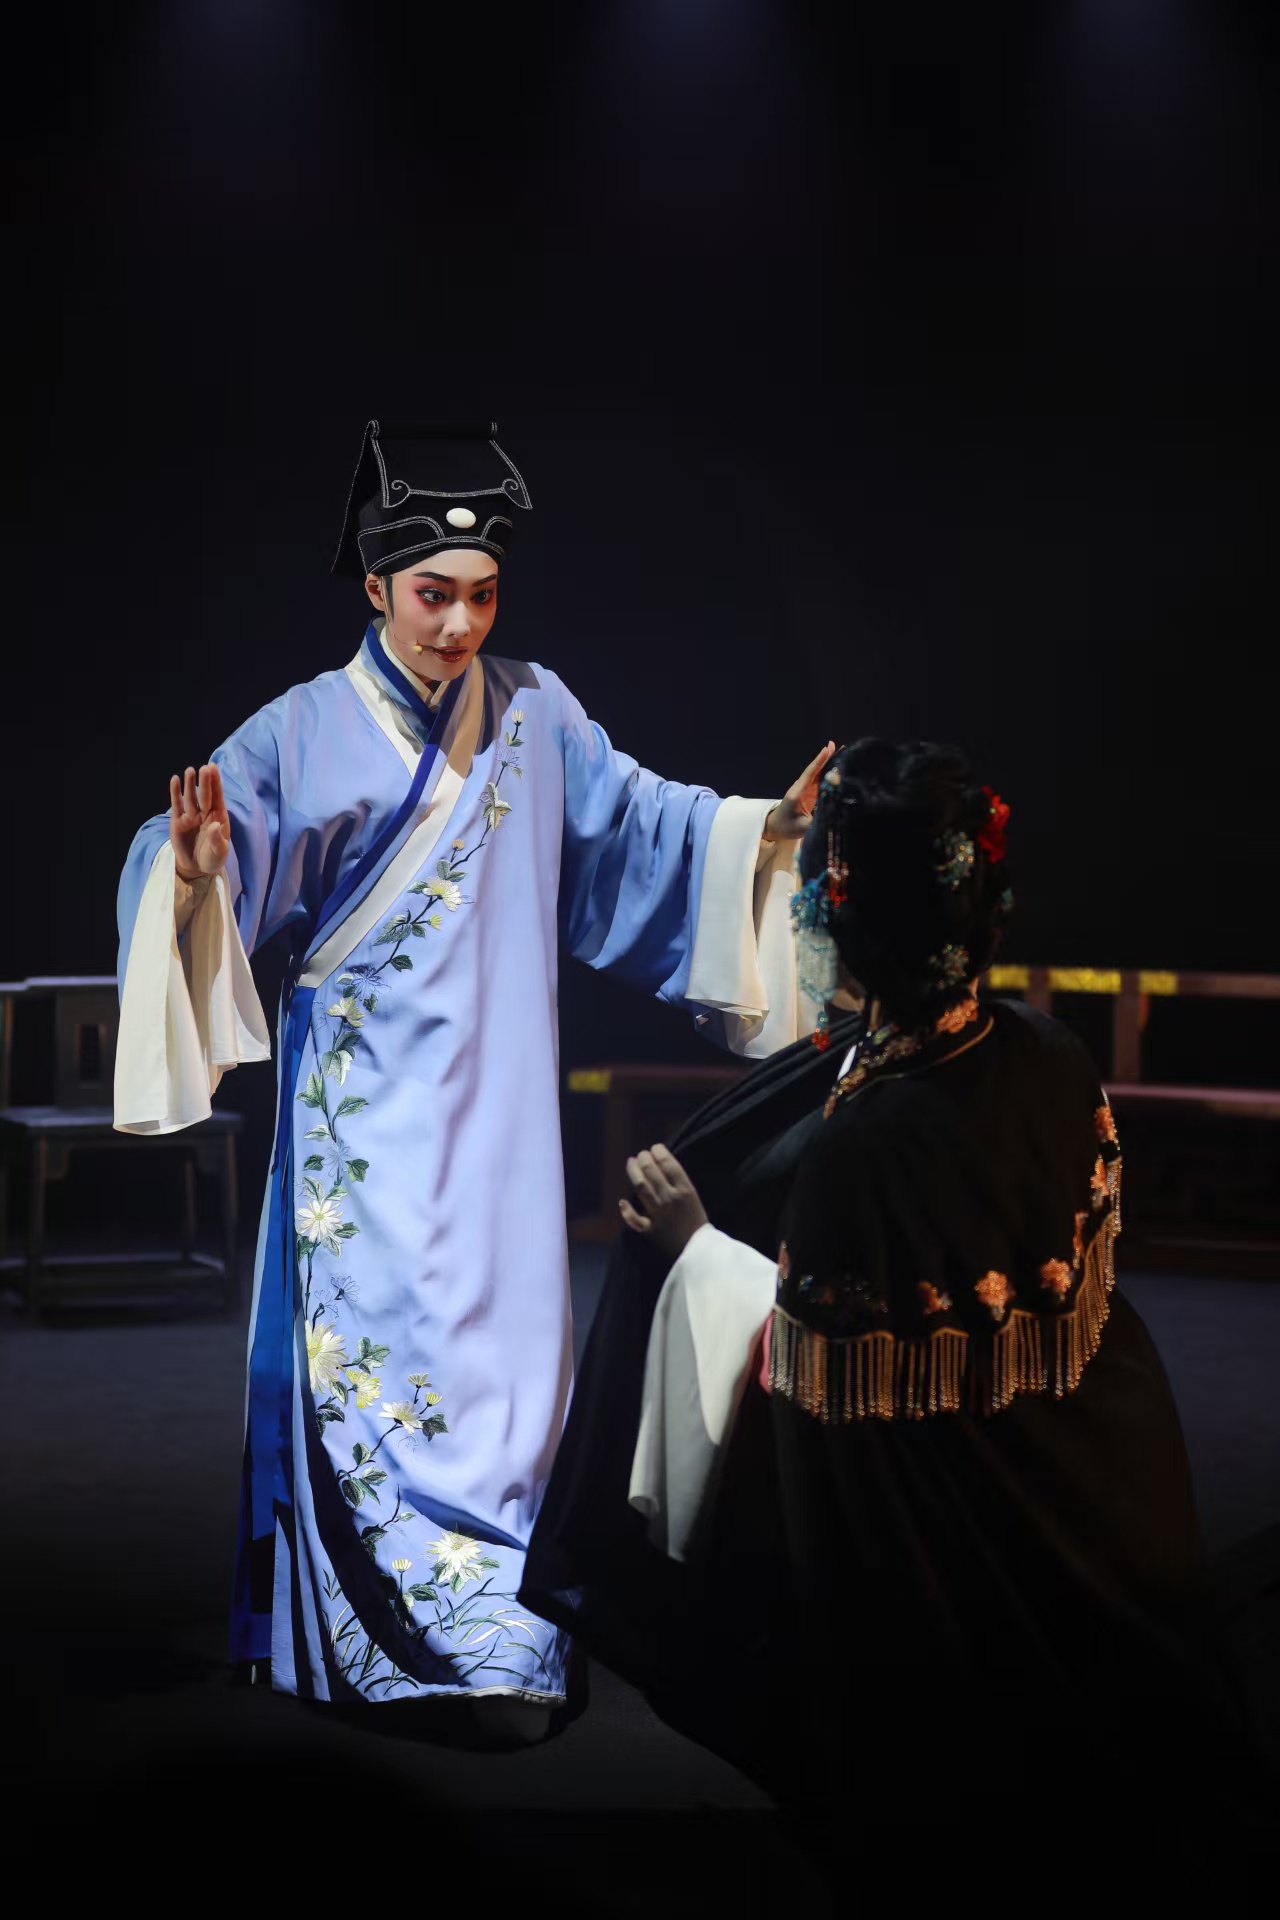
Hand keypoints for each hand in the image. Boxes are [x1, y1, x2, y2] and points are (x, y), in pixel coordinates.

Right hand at [169, 763, 229, 880]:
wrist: (196, 868)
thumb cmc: (212, 858)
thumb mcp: (218, 853)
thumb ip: (217, 840)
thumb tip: (215, 825)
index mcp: (218, 817)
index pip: (218, 797)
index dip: (216, 783)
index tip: (214, 768)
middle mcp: (205, 813)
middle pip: (205, 795)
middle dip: (205, 782)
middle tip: (204, 768)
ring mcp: (191, 816)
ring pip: (190, 797)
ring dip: (190, 784)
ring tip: (189, 770)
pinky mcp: (178, 821)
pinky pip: (177, 805)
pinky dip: (175, 793)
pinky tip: (175, 780)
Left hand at [619, 1144, 708, 1260]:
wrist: (698, 1250)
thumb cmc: (696, 1220)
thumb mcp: (694, 1197)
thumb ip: (679, 1183)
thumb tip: (661, 1164)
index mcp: (686, 1190)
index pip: (669, 1164)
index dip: (659, 1152)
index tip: (655, 1148)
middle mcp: (671, 1199)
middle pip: (652, 1172)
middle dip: (644, 1158)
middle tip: (641, 1155)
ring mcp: (659, 1214)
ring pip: (641, 1187)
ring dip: (633, 1171)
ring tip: (631, 1162)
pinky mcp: (650, 1229)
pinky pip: (635, 1219)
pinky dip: (627, 1211)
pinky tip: (622, 1201)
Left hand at [763, 741, 836, 842]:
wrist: (776, 827)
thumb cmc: (786, 827)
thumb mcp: (801, 827)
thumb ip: (816, 821)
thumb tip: (832, 815)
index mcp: (798, 793)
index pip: (810, 774)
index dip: (819, 762)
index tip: (827, 749)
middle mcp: (802, 788)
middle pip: (816, 770)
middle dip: (827, 758)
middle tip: (840, 746)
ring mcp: (807, 790)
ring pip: (820, 774)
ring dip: (830, 764)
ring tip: (843, 753)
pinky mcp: (811, 794)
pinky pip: (821, 782)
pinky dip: (830, 774)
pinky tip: (840, 769)